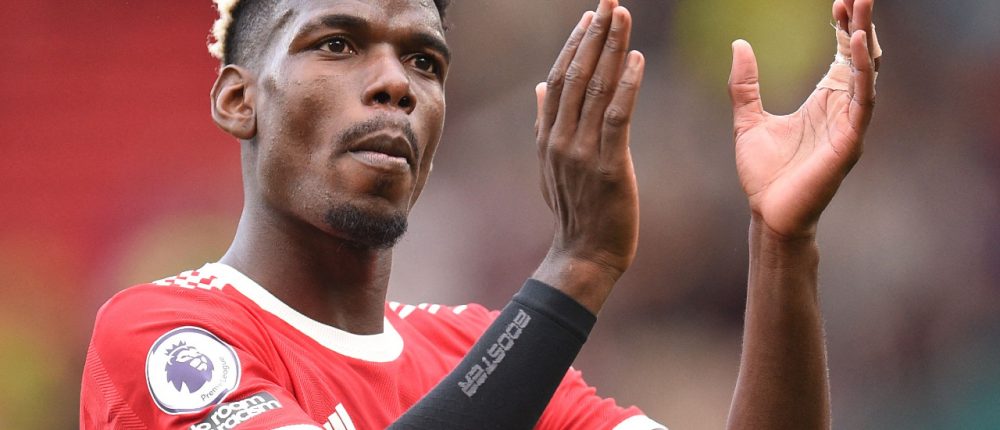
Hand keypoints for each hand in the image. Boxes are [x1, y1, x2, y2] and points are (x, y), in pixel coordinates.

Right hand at [532, 0, 644, 311]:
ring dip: (611, 49)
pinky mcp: (608, 168)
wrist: (584, 255)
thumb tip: (540, 87)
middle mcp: (559, 140)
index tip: (591, 16)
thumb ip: (545, 123)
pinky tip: (636, 59)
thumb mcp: (551, 166)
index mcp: (547, 137)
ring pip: (596, 90)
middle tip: (610, 0)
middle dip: (595, 35)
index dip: (575, 45)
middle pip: (576, 76)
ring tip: (622, 16)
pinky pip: (617, 118)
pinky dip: (626, 86)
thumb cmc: (576, 212)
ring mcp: (580, 153)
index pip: (559, 79)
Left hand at [728, 0, 878, 238]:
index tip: (838, 1)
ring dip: (865, 42)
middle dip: (861, 26)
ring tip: (862, 10)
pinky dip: (862, 74)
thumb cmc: (764, 174)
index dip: (842, 28)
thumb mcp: (747, 120)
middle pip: (860, 59)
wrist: (768, 214)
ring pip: (866, 74)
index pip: (842, 56)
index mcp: (823, 103)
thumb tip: (740, 44)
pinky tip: (857, 48)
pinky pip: (862, 101)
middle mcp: (842, 110)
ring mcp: (849, 125)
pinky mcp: (849, 142)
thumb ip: (745, 84)